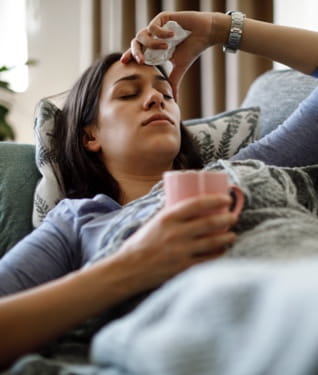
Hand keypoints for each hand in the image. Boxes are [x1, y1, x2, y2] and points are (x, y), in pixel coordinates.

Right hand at [118, 194, 236, 288]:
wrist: (129, 269)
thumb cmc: (140, 243)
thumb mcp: (154, 222)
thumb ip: (172, 215)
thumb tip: (191, 207)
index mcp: (167, 218)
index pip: (197, 204)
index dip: (215, 199)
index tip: (226, 198)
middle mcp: (176, 233)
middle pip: (209, 222)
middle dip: (227, 218)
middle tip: (233, 216)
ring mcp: (181, 251)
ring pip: (212, 242)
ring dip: (227, 237)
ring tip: (232, 234)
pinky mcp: (183, 267)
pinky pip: (208, 259)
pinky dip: (219, 254)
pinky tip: (223, 250)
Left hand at [121, 11, 229, 98]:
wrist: (204, 34)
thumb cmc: (192, 49)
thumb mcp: (179, 69)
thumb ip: (173, 83)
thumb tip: (176, 102)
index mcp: (154, 49)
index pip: (138, 52)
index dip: (130, 56)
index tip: (123, 63)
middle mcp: (153, 37)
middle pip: (135, 43)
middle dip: (135, 52)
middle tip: (141, 61)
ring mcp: (157, 27)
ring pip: (142, 34)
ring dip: (153, 43)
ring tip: (167, 48)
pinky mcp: (163, 18)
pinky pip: (153, 26)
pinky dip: (161, 33)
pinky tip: (173, 35)